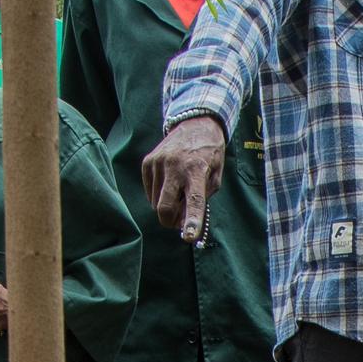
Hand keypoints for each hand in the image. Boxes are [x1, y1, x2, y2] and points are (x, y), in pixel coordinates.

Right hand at [147, 110, 226, 242]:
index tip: (189, 237)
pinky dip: (158, 195)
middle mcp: (175, 165)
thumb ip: (202, 200)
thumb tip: (185, 225)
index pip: (194, 200)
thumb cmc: (209, 155)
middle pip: (164, 207)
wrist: (195, 124)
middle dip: (169, 221)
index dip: (192, 221)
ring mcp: (158, 163)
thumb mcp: (214, 177)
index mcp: (197, 170)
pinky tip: (169, 182)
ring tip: (178, 191)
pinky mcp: (148, 162)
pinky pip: (149, 192)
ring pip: (155, 202)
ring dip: (166, 205)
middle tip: (178, 221)